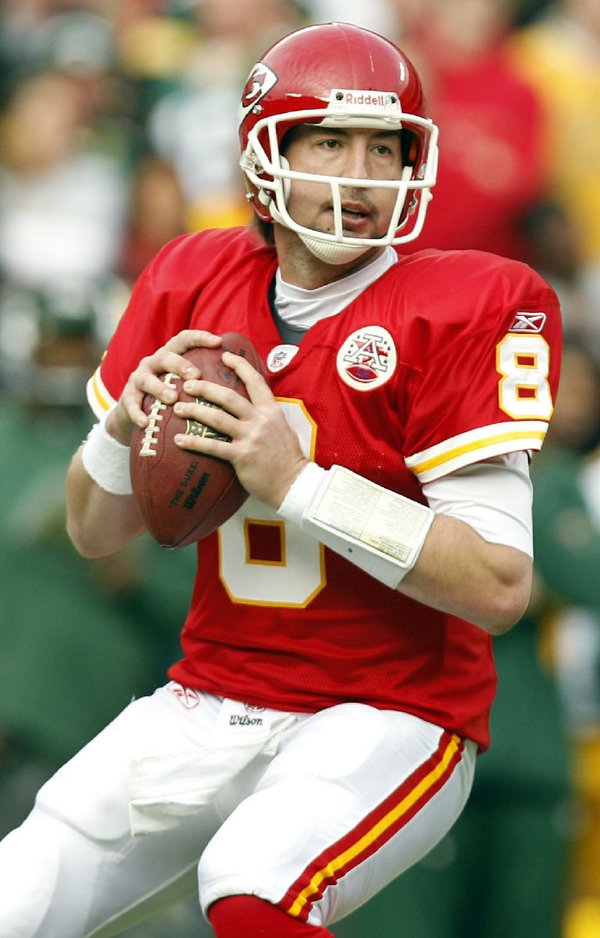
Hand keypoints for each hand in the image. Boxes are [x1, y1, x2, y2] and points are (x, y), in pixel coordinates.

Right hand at [105, 330, 222, 444]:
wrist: (137, 413)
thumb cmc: (171, 396)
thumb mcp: (184, 383)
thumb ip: (204, 378)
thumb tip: (241, 378)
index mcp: (170, 355)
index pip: (184, 339)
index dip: (200, 337)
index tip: (218, 342)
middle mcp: (153, 362)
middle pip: (166, 357)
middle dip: (181, 365)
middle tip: (196, 376)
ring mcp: (139, 379)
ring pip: (147, 379)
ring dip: (160, 388)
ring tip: (172, 398)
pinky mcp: (127, 397)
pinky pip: (131, 404)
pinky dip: (137, 413)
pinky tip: (145, 422)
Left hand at [172, 350, 307, 508]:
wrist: (294, 483)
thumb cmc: (287, 458)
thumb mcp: (282, 429)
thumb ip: (267, 416)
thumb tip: (253, 406)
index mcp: (271, 411)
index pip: (255, 381)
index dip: (239, 366)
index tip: (224, 356)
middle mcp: (261, 420)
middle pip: (229, 396)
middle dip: (205, 388)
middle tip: (187, 384)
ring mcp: (251, 437)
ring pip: (217, 417)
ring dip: (195, 410)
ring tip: (178, 408)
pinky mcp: (242, 456)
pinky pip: (213, 446)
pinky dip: (194, 441)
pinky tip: (179, 440)